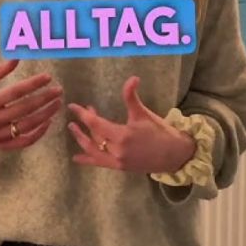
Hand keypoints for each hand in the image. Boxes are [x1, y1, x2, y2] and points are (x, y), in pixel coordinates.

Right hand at [0, 59, 62, 150]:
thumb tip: (17, 58)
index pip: (15, 92)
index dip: (32, 84)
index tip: (47, 77)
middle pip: (24, 109)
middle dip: (44, 99)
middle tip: (59, 90)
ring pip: (27, 126)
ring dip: (46, 114)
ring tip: (57, 103)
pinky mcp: (2, 147)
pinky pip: (24, 142)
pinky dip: (38, 133)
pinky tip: (48, 122)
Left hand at [67, 76, 195, 173]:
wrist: (174, 154)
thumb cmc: (159, 131)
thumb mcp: (143, 113)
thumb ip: (132, 96)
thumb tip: (133, 78)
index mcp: (122, 135)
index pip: (96, 123)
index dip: (82, 114)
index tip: (72, 106)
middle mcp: (117, 150)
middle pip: (93, 136)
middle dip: (83, 125)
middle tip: (77, 115)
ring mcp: (117, 161)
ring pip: (93, 150)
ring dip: (81, 140)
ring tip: (73, 129)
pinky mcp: (120, 167)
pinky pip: (99, 163)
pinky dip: (87, 160)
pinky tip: (76, 158)